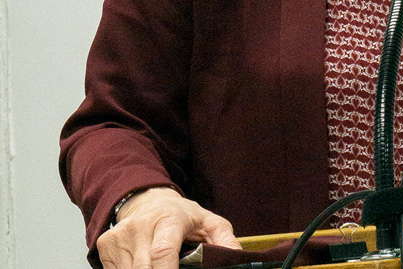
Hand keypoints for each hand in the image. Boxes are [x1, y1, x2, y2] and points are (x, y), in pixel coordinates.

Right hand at [97, 186, 241, 268]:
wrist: (147, 200)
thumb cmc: (181, 216)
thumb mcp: (207, 222)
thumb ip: (224, 240)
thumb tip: (237, 258)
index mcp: (168, 219)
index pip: (163, 253)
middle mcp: (141, 226)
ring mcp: (120, 237)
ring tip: (160, 266)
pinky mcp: (105, 246)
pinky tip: (144, 266)